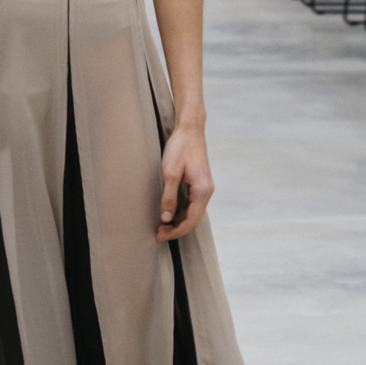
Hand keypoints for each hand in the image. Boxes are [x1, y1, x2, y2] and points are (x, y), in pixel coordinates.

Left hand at [156, 122, 212, 240]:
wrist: (190, 129)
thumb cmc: (180, 148)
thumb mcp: (170, 173)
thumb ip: (169, 197)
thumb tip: (166, 218)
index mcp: (202, 191)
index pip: (191, 221)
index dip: (175, 231)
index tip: (159, 235)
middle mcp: (207, 191)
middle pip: (193, 219)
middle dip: (176, 229)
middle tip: (158, 233)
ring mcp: (204, 187)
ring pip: (193, 212)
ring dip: (178, 221)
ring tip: (161, 225)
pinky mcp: (200, 183)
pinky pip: (192, 203)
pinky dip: (181, 211)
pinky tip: (169, 212)